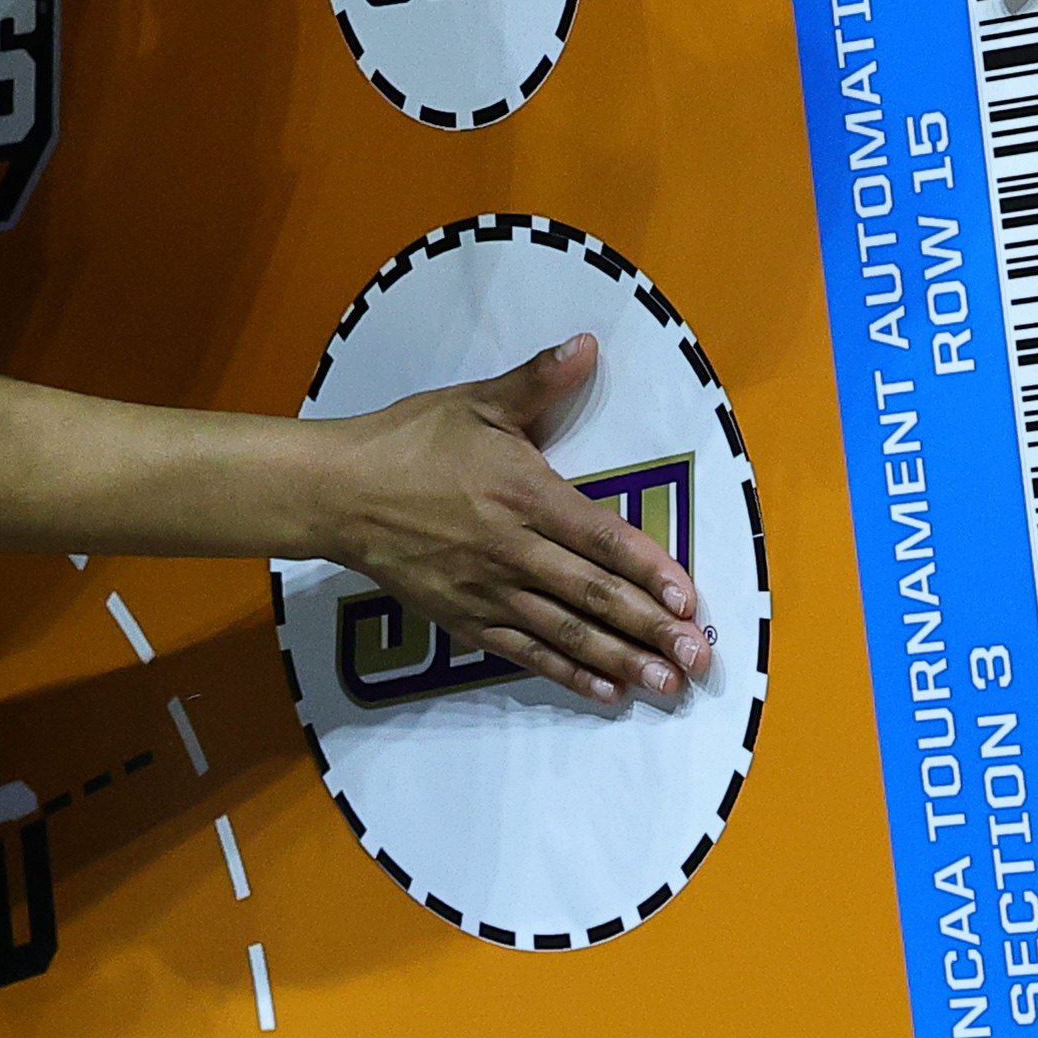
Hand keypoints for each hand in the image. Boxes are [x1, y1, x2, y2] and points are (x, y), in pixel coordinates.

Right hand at [308, 335, 715, 705]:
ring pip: (567, 633)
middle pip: (593, 595)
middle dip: (650, 629)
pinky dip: (569, 675)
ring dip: (621, 661)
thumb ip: (538, 380)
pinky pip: (526, 654)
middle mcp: (513, 550)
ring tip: (666, 685)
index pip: (599, 537)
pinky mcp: (465, 621)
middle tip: (698, 659)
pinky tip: (607, 694)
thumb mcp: (477, 402)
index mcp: (524, 494)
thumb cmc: (411, 441)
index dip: (647, 569)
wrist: (339, 492)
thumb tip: (589, 343)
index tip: (688, 599)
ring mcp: (489, 592)